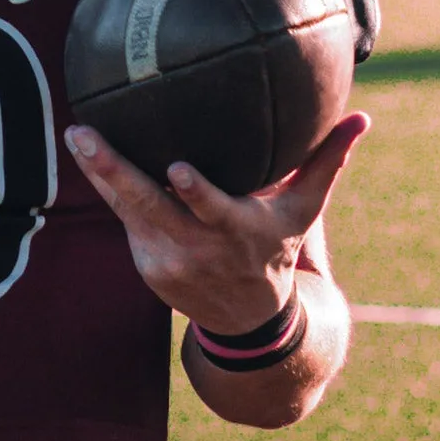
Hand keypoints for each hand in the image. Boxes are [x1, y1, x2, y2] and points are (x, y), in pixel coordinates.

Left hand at [64, 111, 369, 333]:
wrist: (250, 324)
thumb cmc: (278, 247)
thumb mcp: (305, 211)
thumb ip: (327, 162)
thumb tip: (363, 116)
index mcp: (238, 232)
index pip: (214, 212)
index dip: (196, 194)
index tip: (177, 169)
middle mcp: (198, 247)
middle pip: (148, 207)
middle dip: (114, 171)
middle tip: (84, 134)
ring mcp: (167, 258)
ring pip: (126, 209)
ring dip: (97, 172)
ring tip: (76, 133)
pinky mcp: (147, 263)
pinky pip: (123, 217)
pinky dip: (105, 186)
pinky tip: (86, 150)